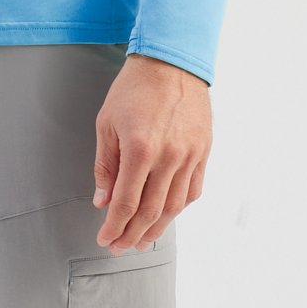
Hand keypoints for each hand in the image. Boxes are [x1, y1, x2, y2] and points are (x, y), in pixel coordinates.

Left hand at [91, 51, 210, 251]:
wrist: (170, 61)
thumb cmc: (134, 88)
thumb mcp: (107, 123)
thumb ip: (105, 166)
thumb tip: (103, 202)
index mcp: (140, 149)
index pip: (125, 203)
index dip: (114, 227)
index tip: (105, 239)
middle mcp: (168, 157)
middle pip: (150, 212)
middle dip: (132, 235)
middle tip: (120, 246)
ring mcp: (189, 156)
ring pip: (174, 207)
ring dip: (156, 229)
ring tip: (142, 240)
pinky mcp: (203, 151)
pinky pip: (193, 190)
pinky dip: (179, 208)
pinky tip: (166, 215)